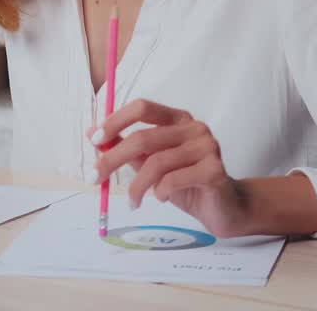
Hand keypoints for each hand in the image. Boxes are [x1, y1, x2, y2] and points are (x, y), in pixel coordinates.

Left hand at [89, 99, 252, 237]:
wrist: (223, 208)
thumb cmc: (186, 183)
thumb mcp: (151, 163)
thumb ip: (127, 148)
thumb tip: (93, 135)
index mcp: (178, 119)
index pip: (143, 107)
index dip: (116, 121)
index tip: (94, 140)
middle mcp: (194, 127)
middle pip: (144, 137)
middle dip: (113, 158)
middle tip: (95, 178)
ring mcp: (207, 147)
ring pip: (157, 162)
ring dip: (137, 185)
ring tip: (133, 201)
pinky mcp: (214, 170)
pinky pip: (174, 180)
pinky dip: (160, 192)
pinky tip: (161, 198)